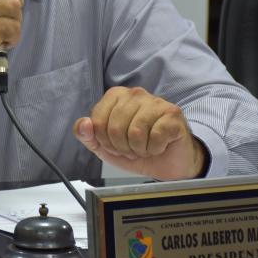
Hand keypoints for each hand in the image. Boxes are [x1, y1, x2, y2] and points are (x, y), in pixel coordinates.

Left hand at [72, 86, 206, 179]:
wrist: (167, 164)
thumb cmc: (137, 151)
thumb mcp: (105, 147)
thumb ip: (88, 136)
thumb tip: (84, 124)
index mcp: (116, 96)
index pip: (97, 121)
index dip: (105, 141)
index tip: (115, 145)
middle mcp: (135, 94)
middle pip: (115, 128)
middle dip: (122, 147)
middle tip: (132, 148)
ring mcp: (156, 102)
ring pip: (135, 132)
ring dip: (139, 149)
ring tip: (145, 147)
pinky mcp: (173, 114)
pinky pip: (155, 136)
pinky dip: (155, 148)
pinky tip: (159, 145)